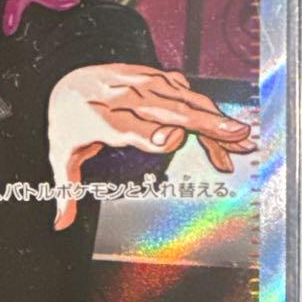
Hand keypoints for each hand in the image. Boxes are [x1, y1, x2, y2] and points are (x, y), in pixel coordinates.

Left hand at [46, 64, 255, 229]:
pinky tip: (225, 128)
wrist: (67, 79)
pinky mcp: (151, 77)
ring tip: (242, 135)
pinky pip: (182, 90)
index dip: (149, 133)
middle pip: (163, 110)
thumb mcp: (61, 157)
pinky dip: (206, 108)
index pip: (126, 127)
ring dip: (214, 116)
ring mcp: (137, 83)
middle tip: (234, 136)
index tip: (173, 140)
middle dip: (201, 121)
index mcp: (97, 119)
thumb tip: (60, 224)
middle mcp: (119, 97)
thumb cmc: (69, 122)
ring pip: (180, 98)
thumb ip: (66, 191)